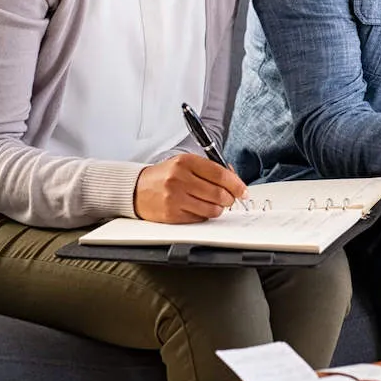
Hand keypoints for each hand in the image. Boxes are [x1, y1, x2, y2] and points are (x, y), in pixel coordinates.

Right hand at [133, 153, 247, 223]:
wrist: (136, 189)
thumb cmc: (165, 175)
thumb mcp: (186, 164)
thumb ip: (210, 169)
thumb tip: (235, 180)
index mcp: (185, 162)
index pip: (220, 174)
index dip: (236, 184)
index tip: (243, 190)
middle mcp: (179, 179)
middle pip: (218, 193)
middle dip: (230, 198)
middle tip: (230, 199)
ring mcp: (175, 198)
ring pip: (211, 208)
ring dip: (218, 208)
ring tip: (214, 204)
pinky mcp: (171, 214)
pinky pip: (199, 218)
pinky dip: (204, 215)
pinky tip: (199, 208)